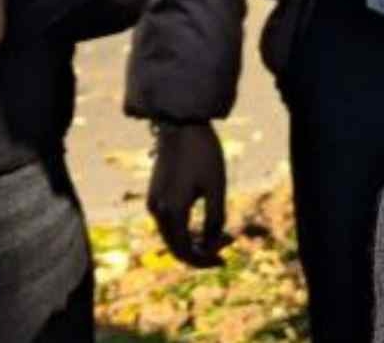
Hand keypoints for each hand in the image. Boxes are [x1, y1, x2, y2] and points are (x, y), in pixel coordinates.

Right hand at [149, 121, 229, 266]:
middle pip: (177, 247)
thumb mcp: (216, 187)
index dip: (206, 260)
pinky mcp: (155, 195)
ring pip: (173, 236)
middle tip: (230, 241)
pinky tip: (206, 222)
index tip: (226, 259)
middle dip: (204, 250)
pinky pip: (169, 222)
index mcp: (172, 212)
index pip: (186, 252)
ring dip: (196, 239)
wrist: (181, 124)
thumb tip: (213, 242)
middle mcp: (157, 211)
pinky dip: (186, 228)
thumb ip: (215, 219)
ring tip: (224, 232)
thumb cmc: (203, 154)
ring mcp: (153, 203)